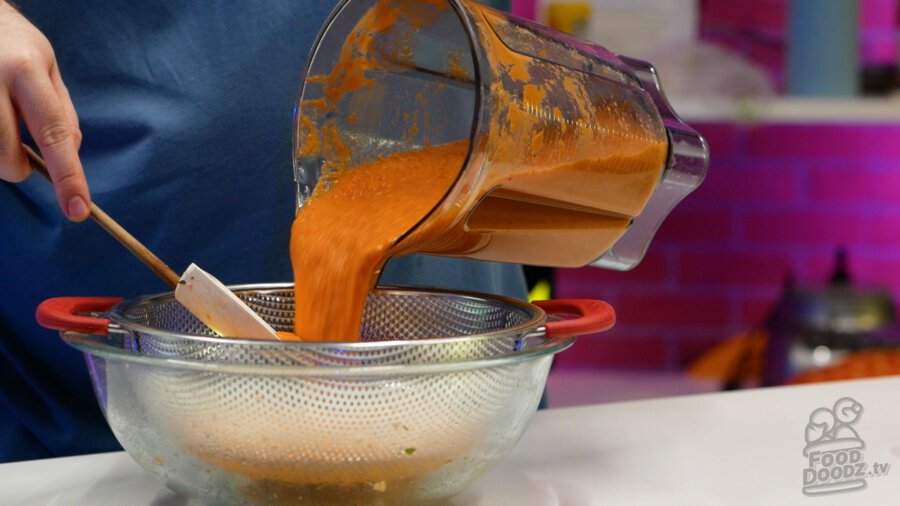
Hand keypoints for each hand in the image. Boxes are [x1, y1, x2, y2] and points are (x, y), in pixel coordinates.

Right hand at [0, 1, 88, 220]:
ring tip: (0, 125)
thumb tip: (71, 152)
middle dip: (18, 167)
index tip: (78, 210)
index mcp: (27, 71)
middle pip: (8, 155)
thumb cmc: (13, 43)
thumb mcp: (47, 64)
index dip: (69, 177)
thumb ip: (62, 110)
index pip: (55, 134)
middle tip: (19, 148)